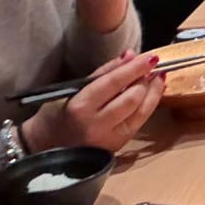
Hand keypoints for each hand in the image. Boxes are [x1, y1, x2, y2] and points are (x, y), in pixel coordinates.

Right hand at [24, 49, 165, 152]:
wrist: (46, 149)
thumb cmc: (56, 115)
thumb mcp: (73, 89)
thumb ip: (103, 73)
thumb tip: (129, 55)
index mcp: (80, 107)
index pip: (113, 83)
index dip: (134, 69)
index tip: (149, 57)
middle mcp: (97, 125)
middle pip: (131, 98)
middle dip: (145, 80)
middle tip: (151, 66)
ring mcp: (109, 139)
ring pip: (141, 112)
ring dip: (153, 92)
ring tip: (157, 77)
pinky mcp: (118, 146)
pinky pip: (139, 122)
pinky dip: (149, 105)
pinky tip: (153, 93)